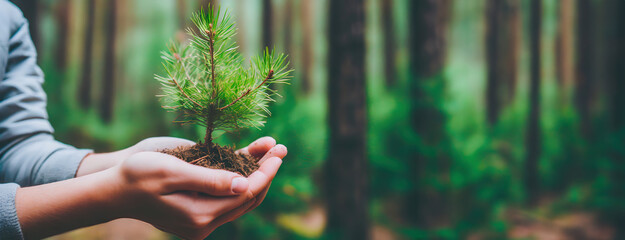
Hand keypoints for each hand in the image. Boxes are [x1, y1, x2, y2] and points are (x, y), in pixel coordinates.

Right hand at [15, 136, 285, 239]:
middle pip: (248, 197)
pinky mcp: (200, 204)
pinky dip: (242, 172)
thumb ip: (209, 181)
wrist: (115, 187)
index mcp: (200, 216)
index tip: (278, 155)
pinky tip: (253, 152)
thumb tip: (244, 186)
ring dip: (258, 172)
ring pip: (241, 195)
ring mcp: (203, 214)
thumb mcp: (172, 172)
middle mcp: (205, 220)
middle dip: (267, 172)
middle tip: (282, 149)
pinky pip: (228, 190)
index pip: (245, 195)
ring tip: (275, 148)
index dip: (264, 174)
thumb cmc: (138, 175)